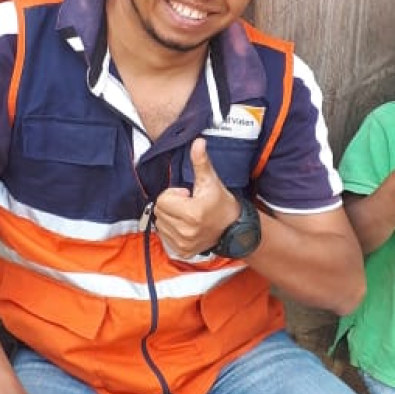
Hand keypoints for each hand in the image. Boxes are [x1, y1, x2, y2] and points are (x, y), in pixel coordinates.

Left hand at [154, 138, 238, 257]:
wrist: (234, 228)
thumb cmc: (221, 203)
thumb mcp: (211, 181)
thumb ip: (200, 161)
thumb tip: (198, 142)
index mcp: (192, 214)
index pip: (162, 200)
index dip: (174, 194)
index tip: (188, 195)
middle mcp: (186, 232)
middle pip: (160, 212)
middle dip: (170, 204)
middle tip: (187, 204)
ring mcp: (183, 244)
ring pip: (160, 224)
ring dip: (170, 218)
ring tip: (187, 216)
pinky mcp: (182, 251)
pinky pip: (164, 237)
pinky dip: (171, 230)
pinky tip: (186, 226)